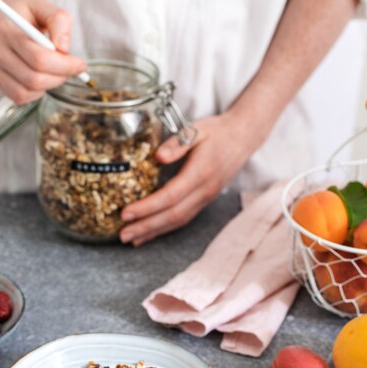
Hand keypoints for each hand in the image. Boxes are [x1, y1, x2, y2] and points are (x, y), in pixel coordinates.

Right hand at [0, 0, 85, 103]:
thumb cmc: (20, 12)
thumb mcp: (41, 6)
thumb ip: (58, 20)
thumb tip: (65, 49)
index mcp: (8, 30)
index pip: (40, 59)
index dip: (66, 66)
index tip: (81, 64)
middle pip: (34, 79)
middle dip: (60, 77)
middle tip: (70, 69)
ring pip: (27, 92)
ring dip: (49, 86)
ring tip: (54, 71)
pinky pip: (19, 97)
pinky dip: (36, 92)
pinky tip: (39, 77)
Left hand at [120, 112, 257, 245]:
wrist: (243, 138)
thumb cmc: (217, 132)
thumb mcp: (197, 128)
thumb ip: (178, 142)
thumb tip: (159, 157)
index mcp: (200, 173)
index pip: (170, 196)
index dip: (147, 208)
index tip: (126, 213)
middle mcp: (204, 191)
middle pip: (172, 215)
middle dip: (146, 226)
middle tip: (123, 235)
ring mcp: (205, 198)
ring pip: (178, 221)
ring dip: (153, 232)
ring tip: (131, 239)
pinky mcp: (204, 201)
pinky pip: (183, 219)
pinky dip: (164, 229)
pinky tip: (149, 233)